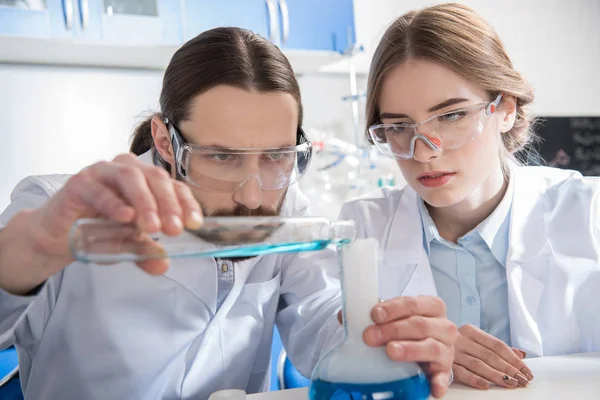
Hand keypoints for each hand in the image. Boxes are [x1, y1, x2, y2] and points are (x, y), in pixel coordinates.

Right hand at [0, 153, 202, 293]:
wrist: (60, 235)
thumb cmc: (99, 231)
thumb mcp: (127, 246)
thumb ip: (145, 252)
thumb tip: (163, 264)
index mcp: (147, 181)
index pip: (174, 186)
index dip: (186, 203)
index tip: (195, 224)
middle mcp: (128, 170)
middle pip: (156, 178)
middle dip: (168, 204)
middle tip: (174, 229)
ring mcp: (103, 173)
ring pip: (131, 178)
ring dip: (145, 202)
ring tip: (152, 227)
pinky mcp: (80, 183)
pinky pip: (99, 189)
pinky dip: (113, 203)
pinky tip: (124, 217)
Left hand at [363, 296, 456, 397]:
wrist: (420, 344)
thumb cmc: (405, 327)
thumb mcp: (392, 316)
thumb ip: (372, 314)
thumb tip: (343, 317)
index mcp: (431, 306)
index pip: (412, 303)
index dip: (393, 308)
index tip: (374, 314)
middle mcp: (443, 326)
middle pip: (419, 325)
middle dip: (392, 330)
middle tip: (369, 336)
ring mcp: (446, 349)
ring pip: (431, 347)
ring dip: (409, 349)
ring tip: (390, 351)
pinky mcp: (445, 370)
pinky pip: (444, 376)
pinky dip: (438, 382)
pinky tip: (431, 387)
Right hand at [452, 324, 533, 388]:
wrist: (423, 337)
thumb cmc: (454, 341)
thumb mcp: (474, 339)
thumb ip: (496, 346)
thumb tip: (521, 354)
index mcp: (470, 331)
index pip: (497, 344)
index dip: (514, 358)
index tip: (526, 370)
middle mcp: (461, 339)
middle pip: (490, 355)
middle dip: (509, 369)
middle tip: (523, 380)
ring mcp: (452, 351)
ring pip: (478, 364)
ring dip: (497, 376)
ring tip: (511, 384)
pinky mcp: (444, 363)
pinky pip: (461, 372)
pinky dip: (474, 379)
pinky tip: (485, 385)